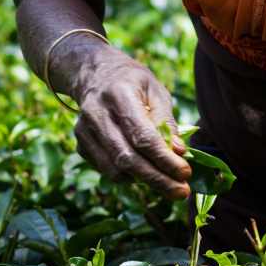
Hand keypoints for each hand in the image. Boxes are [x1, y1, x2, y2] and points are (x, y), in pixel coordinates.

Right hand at [69, 45, 191, 198]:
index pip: (142, 136)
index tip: (186, 173)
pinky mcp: (80, 144)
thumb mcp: (156, 92)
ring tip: (170, 184)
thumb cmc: (134, 83)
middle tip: (182, 192)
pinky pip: (107, 170)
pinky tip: (147, 172)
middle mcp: (96, 113)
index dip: (164, 159)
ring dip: (145, 182)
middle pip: (127, 158)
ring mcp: (84, 131)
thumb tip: (179, 153)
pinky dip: (129, 177)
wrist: (94, 74)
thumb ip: (167, 122)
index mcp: (118, 94)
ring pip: (115, 169)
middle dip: (158, 179)